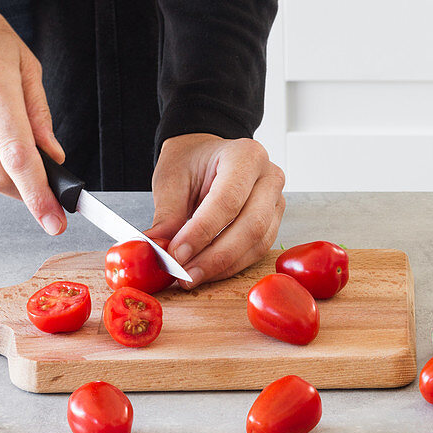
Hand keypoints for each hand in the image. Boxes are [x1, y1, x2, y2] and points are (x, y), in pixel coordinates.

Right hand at [0, 0, 66, 233]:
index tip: (56, 220)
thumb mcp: (25, 63)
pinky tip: (2, 149)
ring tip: (31, 166)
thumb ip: (39, 113)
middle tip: (55, 198)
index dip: (39, 194)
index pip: (18, 154)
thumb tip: (55, 157)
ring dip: (9, 180)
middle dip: (28, 194)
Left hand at [146, 133, 285, 288]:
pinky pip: (258, 250)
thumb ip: (168, 215)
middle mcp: (269, 177)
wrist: (206, 157)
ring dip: (224, 266)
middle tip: (185, 274)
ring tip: (192, 276)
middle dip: (216, 256)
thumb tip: (156, 249)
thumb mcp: (171, 180)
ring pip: (258, 243)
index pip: (228, 199)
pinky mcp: (274, 222)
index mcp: (245, 156)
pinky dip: (232, 266)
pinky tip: (207, 271)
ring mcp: (276, 201)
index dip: (202, 231)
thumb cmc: (191, 163)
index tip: (177, 254)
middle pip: (252, 224)